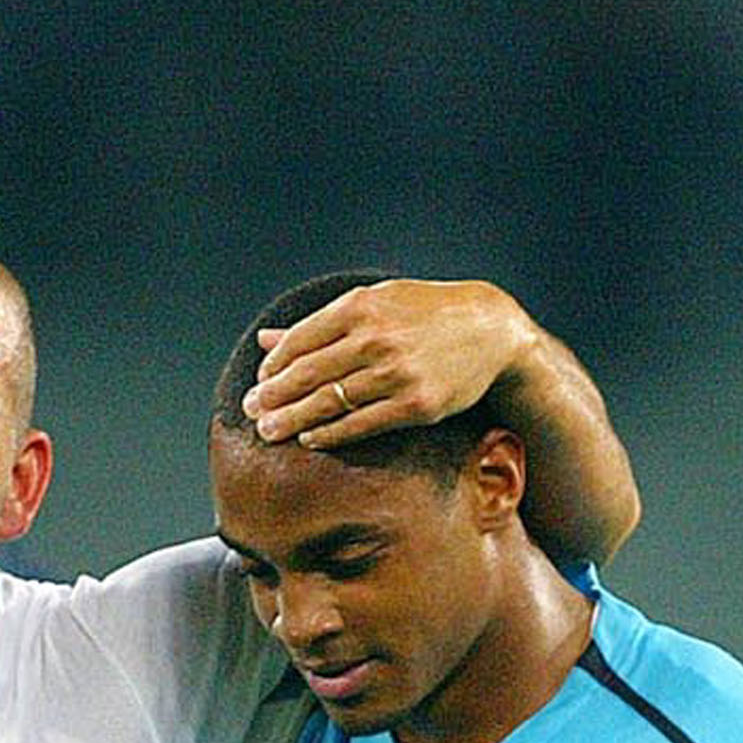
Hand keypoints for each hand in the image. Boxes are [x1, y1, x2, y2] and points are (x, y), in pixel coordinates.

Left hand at [242, 279, 539, 447]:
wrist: (490, 330)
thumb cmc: (426, 314)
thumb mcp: (374, 304)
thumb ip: (320, 324)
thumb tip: (265, 340)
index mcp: (361, 307)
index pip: (301, 340)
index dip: (275, 365)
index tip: (260, 382)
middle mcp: (377, 339)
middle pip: (308, 373)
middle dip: (274, 396)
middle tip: (251, 412)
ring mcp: (397, 374)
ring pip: (330, 402)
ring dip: (293, 420)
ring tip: (269, 431)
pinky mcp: (416, 405)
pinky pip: (362, 424)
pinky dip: (331, 433)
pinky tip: (311, 438)